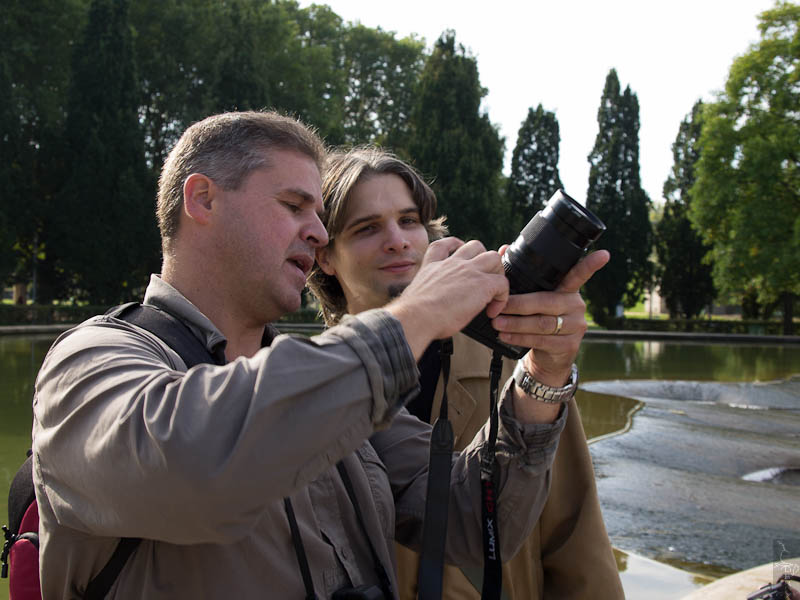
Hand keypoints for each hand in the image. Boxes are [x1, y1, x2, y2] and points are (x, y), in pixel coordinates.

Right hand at [386, 237, 508, 358]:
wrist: (416, 317)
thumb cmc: (412, 314)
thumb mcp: (414, 295)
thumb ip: (424, 293)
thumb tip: (422, 305)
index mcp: (433, 266)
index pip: (444, 244)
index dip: (456, 245)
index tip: (460, 250)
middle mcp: (451, 264)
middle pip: (475, 246)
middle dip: (482, 260)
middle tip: (482, 279)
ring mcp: (468, 271)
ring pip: (494, 257)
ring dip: (496, 272)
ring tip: (492, 291)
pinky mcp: (482, 284)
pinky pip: (502, 283)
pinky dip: (502, 297)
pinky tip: (492, 311)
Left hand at [491, 250, 609, 386]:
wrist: (548, 358)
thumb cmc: (538, 320)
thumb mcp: (533, 300)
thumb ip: (520, 277)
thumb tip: (503, 248)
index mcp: (568, 290)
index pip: (579, 275)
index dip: (590, 265)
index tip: (604, 255)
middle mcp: (576, 306)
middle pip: (547, 302)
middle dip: (520, 304)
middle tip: (499, 305)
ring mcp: (575, 326)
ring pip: (543, 323)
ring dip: (516, 323)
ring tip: (497, 323)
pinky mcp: (569, 345)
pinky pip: (542, 340)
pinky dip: (520, 338)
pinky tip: (505, 336)